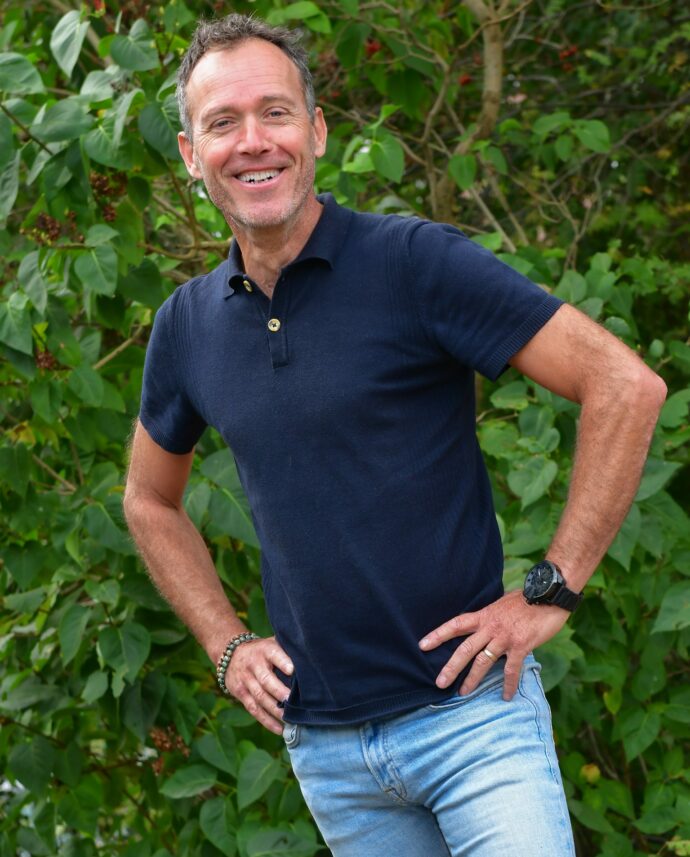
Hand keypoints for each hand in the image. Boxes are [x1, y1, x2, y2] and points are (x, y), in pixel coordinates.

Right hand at [224, 636, 293, 733]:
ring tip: (289, 719)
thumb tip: (310, 660)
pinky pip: (254, 709)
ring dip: (274, 710)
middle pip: (265, 680)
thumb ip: (287, 650)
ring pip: (260, 697)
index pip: (274, 654)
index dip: (282, 662)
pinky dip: (266, 721)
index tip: (292, 670)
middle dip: (279, 692)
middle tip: (292, 701)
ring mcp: (246, 680)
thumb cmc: (262, 650)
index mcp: (265, 650)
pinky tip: (279, 729)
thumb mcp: (271, 644)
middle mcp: (254, 665)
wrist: (231, 655)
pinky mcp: (241, 694)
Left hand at [418, 590, 568, 699]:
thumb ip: (490, 616)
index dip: (438, 634)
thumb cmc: (526, 599)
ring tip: (463, 693)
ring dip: (472, 679)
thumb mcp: (501, 604)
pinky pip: (511, 669)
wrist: (548, 595)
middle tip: (439, 682)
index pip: (455, 625)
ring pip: (483, 662)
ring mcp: (504, 637)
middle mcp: (490, 627)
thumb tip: (484, 625)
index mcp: (484, 616)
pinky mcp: (520, 646)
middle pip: (465, 649)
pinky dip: (508, 684)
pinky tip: (505, 696)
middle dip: (451, 667)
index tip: (423, 645)